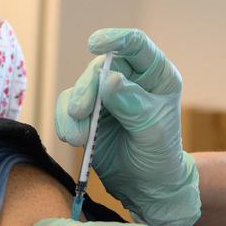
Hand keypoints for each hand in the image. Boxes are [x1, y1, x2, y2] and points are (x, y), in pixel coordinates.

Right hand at [56, 28, 199, 225]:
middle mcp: (130, 79)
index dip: (115, 38)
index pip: (136, 44)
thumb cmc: (160, 157)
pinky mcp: (88, 113)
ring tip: (76, 137)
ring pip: (80, 87)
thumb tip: (109, 79)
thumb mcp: (154, 133)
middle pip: (100, 68)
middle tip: (80, 112)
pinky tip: (72, 138)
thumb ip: (134, 106)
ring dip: (73, 110)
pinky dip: (65, 121)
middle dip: (86, 89)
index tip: (95, 45)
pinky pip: (68, 107)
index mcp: (156, 75)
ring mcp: (107, 95)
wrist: (146, 186)